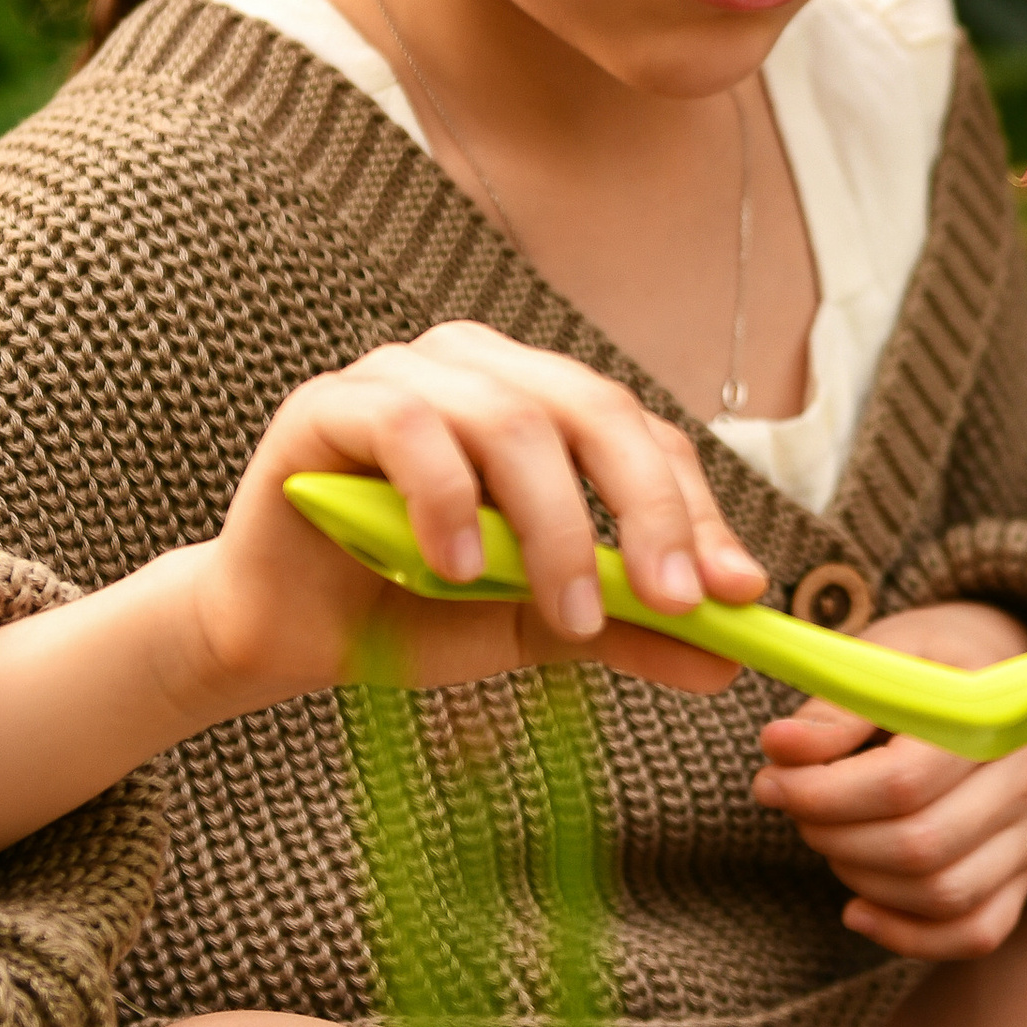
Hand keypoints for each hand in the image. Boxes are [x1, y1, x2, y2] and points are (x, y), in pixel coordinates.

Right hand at [191, 320, 766, 708]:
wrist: (289, 638)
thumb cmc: (413, 611)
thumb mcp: (540, 626)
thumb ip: (628, 629)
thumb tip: (730, 656)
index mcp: (540, 402)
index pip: (642, 438)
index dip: (695, 511)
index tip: (737, 594)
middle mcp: (480, 370)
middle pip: (593, 409)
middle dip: (646, 511)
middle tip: (673, 600)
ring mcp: (403, 377)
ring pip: (511, 420)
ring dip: (552, 527)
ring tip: (562, 612)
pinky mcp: (328, 406)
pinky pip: (409, 427)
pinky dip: (449, 502)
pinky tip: (456, 570)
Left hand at [749, 601, 1026, 961]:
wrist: (983, 680)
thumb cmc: (923, 668)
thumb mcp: (877, 660)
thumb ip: (832, 707)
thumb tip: (781, 747)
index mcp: (995, 713)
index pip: (903, 782)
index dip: (823, 793)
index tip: (772, 781)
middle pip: (919, 845)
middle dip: (833, 837)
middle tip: (794, 809)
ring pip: (941, 894)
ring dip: (862, 880)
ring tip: (828, 839)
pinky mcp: (1022, 880)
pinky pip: (972, 933)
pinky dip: (906, 935)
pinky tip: (857, 910)